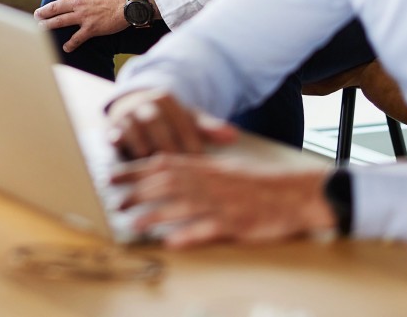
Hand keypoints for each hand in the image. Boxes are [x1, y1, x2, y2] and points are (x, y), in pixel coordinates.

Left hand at [35, 0, 139, 50]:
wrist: (130, 3)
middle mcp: (77, 1)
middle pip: (54, 7)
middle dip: (43, 11)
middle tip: (36, 14)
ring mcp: (82, 16)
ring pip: (59, 21)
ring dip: (48, 25)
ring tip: (41, 28)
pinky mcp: (90, 29)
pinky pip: (77, 38)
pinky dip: (70, 44)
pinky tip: (66, 48)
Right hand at [104, 88, 237, 157]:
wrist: (134, 109)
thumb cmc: (168, 121)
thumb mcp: (188, 121)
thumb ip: (209, 128)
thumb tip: (233, 136)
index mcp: (166, 98)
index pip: (180, 118)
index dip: (190, 139)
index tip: (200, 159)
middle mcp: (144, 103)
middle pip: (157, 122)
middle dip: (167, 144)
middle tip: (179, 168)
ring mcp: (126, 113)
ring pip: (134, 127)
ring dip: (143, 145)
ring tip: (154, 165)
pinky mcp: (112, 126)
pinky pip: (114, 133)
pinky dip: (119, 142)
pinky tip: (127, 157)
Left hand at [111, 156, 332, 246]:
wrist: (295, 193)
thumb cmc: (259, 182)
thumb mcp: (225, 169)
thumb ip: (196, 170)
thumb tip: (165, 170)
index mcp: (205, 166)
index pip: (162, 164)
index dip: (133, 170)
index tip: (111, 176)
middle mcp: (209, 182)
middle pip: (165, 184)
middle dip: (136, 193)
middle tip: (115, 204)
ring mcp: (222, 203)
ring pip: (182, 206)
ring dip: (154, 215)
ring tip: (133, 225)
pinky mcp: (236, 224)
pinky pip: (208, 230)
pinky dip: (189, 236)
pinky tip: (171, 242)